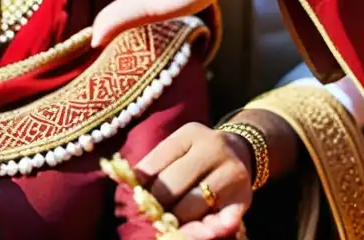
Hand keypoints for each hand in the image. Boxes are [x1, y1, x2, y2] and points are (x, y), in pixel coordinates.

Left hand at [132, 123, 252, 239]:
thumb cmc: (197, 153)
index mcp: (189, 134)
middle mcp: (212, 149)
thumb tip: (119, 179)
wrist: (243, 149)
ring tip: (169, 223)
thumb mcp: (178, 147)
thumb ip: (154, 164)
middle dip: (157, 204)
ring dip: (177, 220)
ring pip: (192, 207)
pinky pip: (221, 221)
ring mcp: (231, 173)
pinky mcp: (244, 197)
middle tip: (152, 213)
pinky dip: (205, 231)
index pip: (154, 164)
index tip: (134, 198)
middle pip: (171, 186)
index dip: (140, 186)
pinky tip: (195, 233)